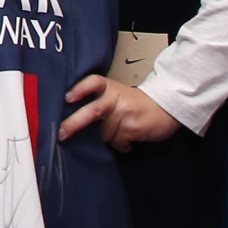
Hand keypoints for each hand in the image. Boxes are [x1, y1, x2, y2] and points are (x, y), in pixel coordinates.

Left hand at [59, 74, 179, 151]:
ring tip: (118, 133)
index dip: (79, 89)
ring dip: (108, 138)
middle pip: (92, 111)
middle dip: (74, 124)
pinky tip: (127, 141)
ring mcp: (125, 114)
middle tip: (61, 134)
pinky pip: (118, 142)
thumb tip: (76, 117)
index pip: (93, 82)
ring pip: (104, 133)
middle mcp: (116, 98)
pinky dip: (120, 145)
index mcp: (110, 87)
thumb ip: (101, 100)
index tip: (67, 98)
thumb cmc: (135, 102)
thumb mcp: (118, 94)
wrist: (166, 107)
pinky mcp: (133, 129)